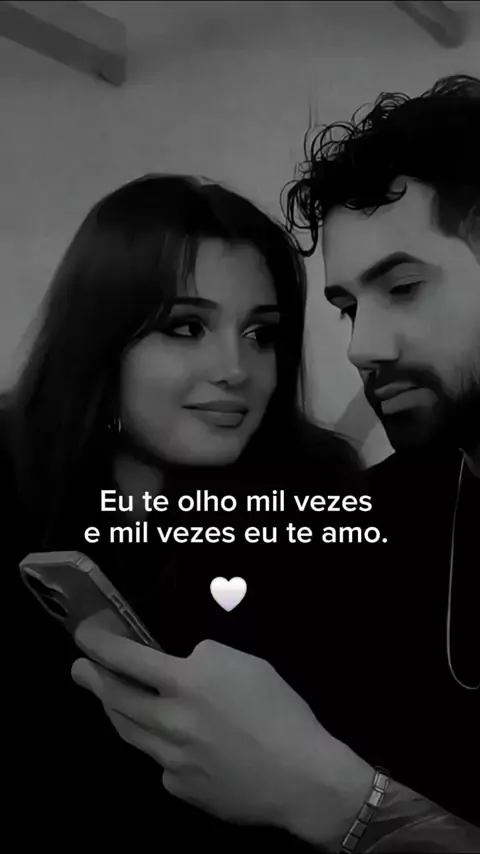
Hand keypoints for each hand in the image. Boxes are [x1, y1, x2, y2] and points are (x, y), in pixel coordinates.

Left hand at [72, 613, 371, 846]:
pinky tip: (169, 740)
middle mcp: (169, 721)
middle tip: (79, 668)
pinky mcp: (179, 788)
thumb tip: (181, 666)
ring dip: (112, 709)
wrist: (300, 777)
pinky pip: (158, 760)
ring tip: (107, 697)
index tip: (84, 634)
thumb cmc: (280, 711)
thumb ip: (204, 660)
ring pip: (128, 731)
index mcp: (187, 682)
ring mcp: (170, 759)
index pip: (127, 657)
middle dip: (92, 678)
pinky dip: (157, 744)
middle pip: (116, 697)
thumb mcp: (245, 663)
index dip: (100, 643)